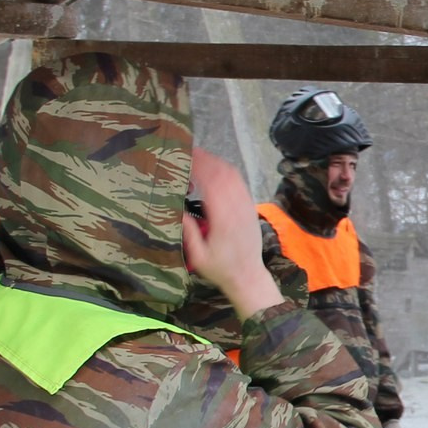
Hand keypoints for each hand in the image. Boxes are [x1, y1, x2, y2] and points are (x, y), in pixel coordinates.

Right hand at [181, 150, 278, 317]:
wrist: (248, 276)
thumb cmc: (220, 268)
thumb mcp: (199, 257)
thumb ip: (189, 233)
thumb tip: (177, 210)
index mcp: (224, 220)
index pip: (212, 184)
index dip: (200, 167)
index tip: (185, 158)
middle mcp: (238, 209)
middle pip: (223, 175)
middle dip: (206, 160)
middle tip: (188, 151)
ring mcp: (246, 207)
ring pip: (234, 176)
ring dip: (216, 162)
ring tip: (199, 156)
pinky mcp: (250, 208)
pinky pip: (241, 183)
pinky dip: (227, 171)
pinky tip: (215, 168)